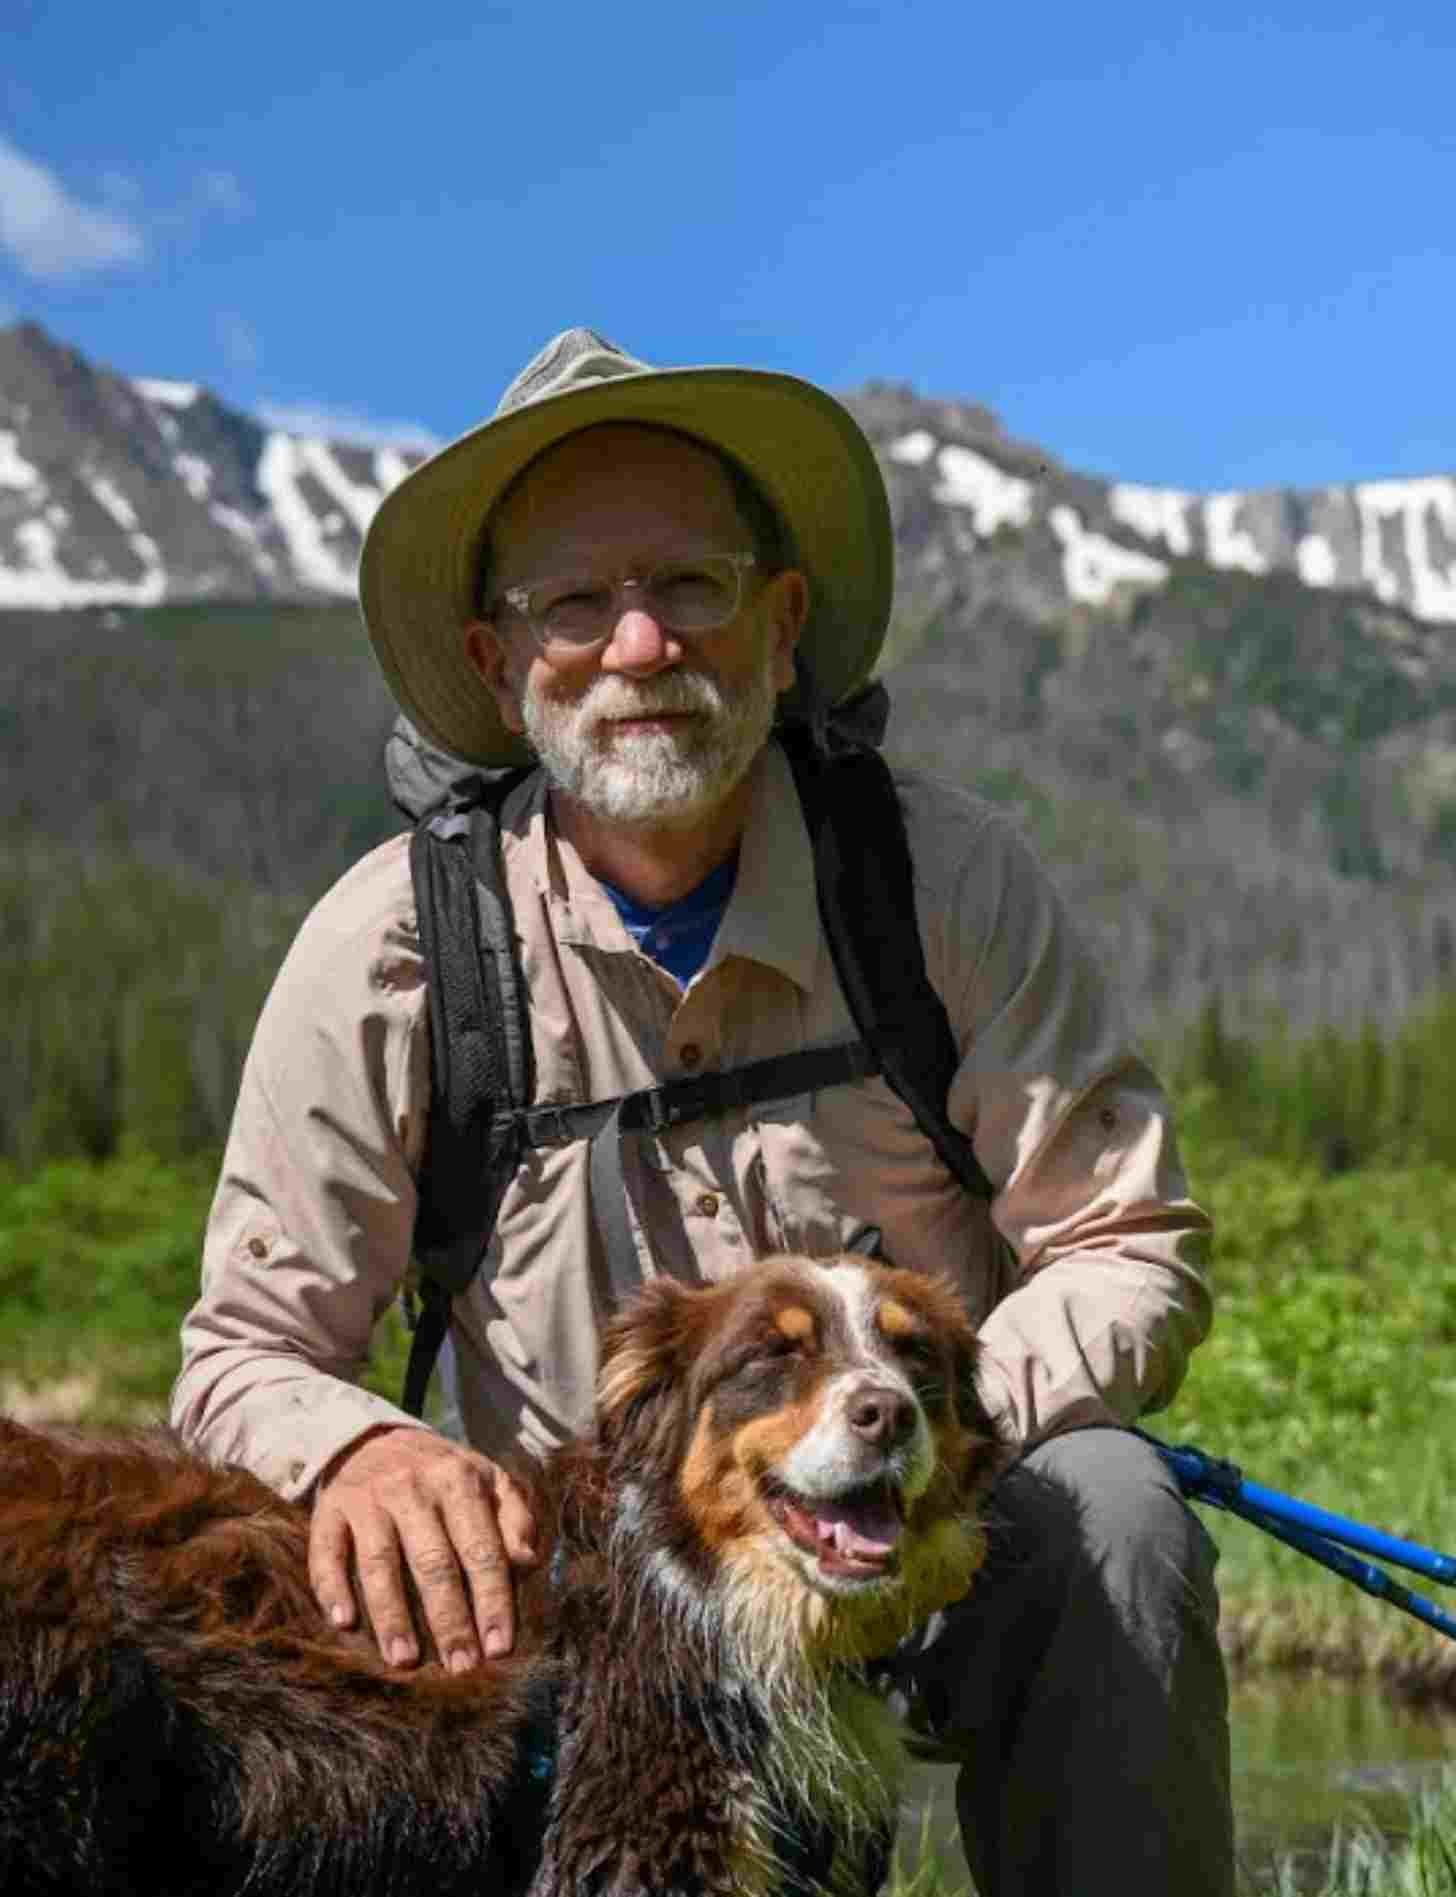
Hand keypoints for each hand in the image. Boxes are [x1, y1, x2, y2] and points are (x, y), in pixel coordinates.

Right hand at [309, 1426, 538, 1672]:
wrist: (374, 1438)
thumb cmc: (442, 1474)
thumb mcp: (487, 1479)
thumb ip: (513, 1517)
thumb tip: (528, 1562)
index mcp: (458, 1481)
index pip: (481, 1548)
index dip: (492, 1600)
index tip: (499, 1648)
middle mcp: (412, 1488)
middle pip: (433, 1561)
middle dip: (448, 1619)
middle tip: (459, 1667)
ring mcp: (368, 1498)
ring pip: (379, 1561)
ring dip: (391, 1614)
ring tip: (403, 1660)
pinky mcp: (329, 1508)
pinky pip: (327, 1552)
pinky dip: (331, 1587)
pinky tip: (343, 1622)